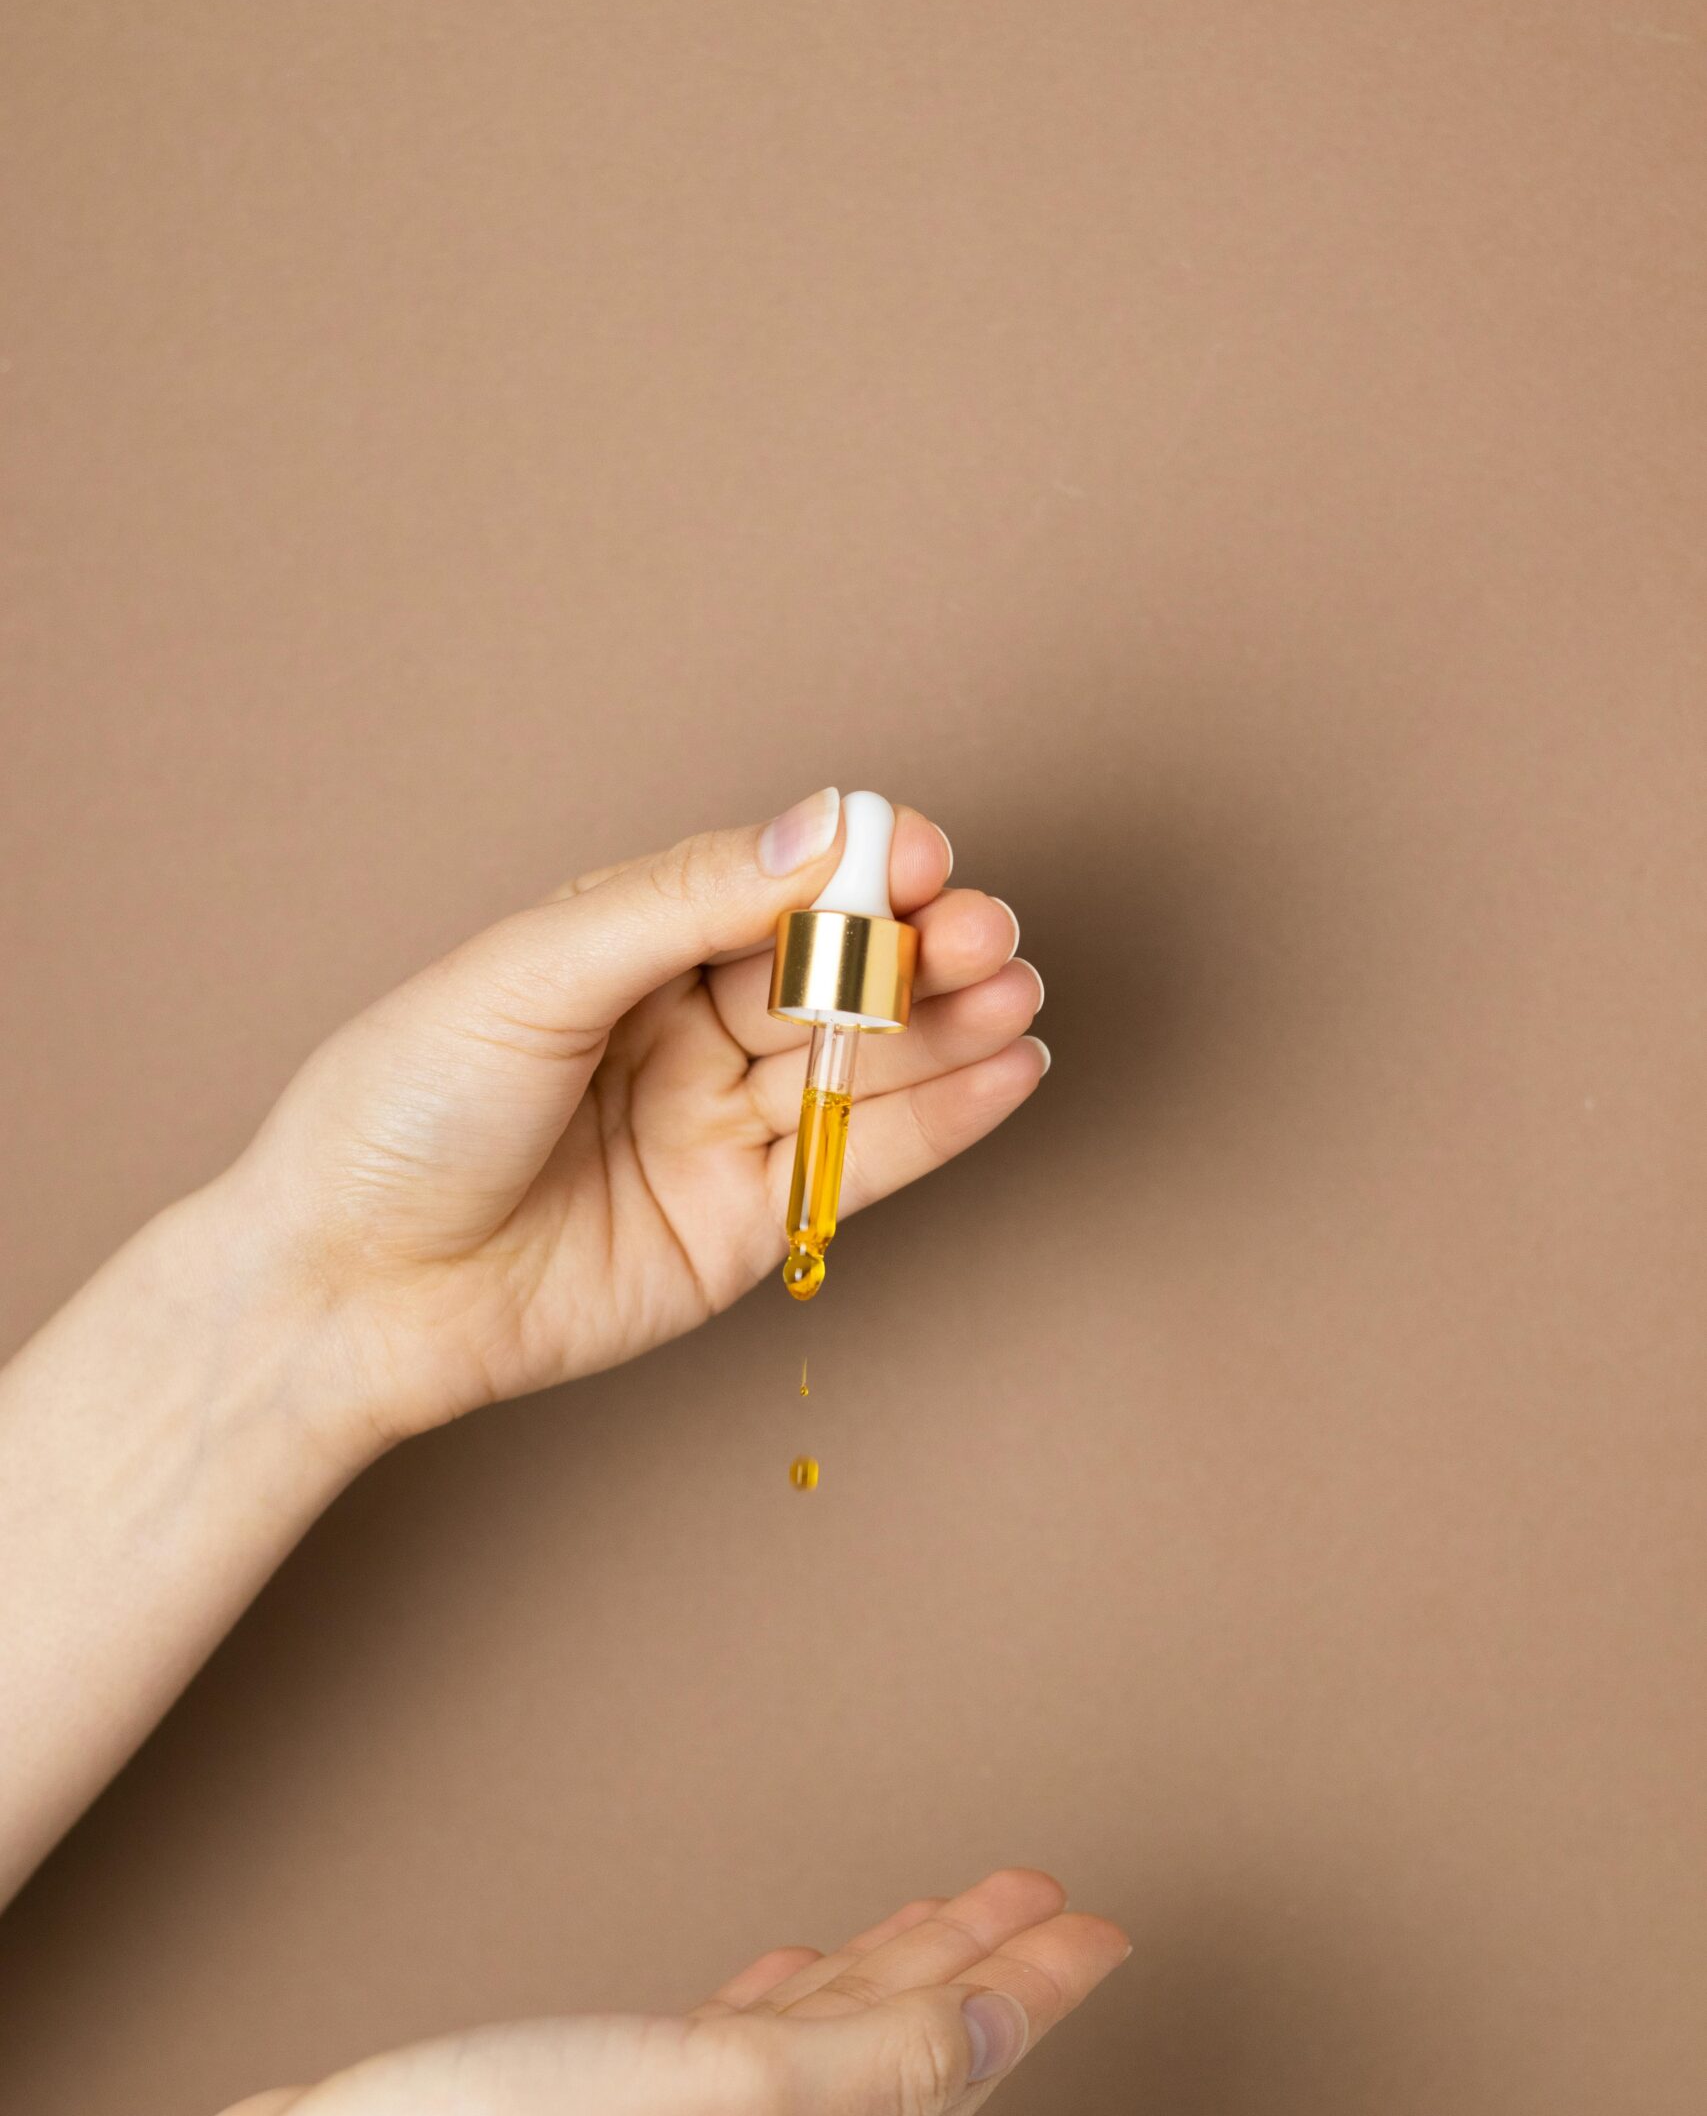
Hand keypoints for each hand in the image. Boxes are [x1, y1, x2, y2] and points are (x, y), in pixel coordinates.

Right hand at [192, 1869, 1126, 2115]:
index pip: (950, 2079)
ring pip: (808, 2059)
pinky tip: (774, 1979)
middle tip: (1034, 1894)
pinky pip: (724, 2063)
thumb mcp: (726, 2100)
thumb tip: (998, 2028)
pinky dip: (771, 2010)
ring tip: (933, 1915)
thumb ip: (870, 2058)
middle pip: (890, 2067)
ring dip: (873, 1980)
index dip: (1032, 1992)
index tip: (1099, 1925)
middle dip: (966, 1974)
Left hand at [225, 789, 1045, 1445]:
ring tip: (1018, 991)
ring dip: (950, 1025)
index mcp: (625, 948)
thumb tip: (820, 826)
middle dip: (917, 947)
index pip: (769, 888)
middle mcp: (682, 1031)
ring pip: (861, 1063)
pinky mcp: (744, 1226)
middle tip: (986, 931)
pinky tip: (1010, 1069)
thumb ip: (682, 904)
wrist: (350, 1290)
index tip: (920, 854)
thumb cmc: (403, 1111)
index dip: (852, 869)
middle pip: (830, 975)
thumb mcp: (534, 977)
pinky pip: (861, 1161)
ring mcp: (718, 1128)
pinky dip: (943, 1118)